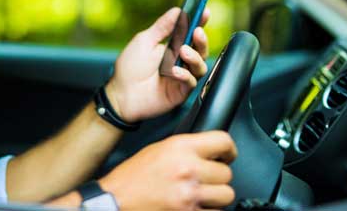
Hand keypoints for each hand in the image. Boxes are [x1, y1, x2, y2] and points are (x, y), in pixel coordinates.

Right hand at [100, 131, 236, 209]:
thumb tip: (209, 152)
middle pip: (227, 173)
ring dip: (216, 197)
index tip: (227, 155)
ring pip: (226, 195)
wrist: (118, 200)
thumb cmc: (134, 177)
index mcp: (181, 147)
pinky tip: (193, 205)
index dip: (229, 150)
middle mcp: (188, 169)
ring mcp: (190, 194)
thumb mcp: (160, 149)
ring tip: (200, 194)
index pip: (223, 141)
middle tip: (204, 179)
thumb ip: (187, 149)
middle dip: (217, 177)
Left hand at [106, 7, 209, 122]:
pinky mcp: (180, 92)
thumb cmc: (130, 67)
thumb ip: (162, 27)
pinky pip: (191, 83)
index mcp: (173, 47)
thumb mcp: (145, 41)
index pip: (191, 33)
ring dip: (195, 57)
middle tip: (197, 32)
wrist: (120, 94)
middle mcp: (180, 61)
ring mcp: (181, 77)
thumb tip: (177, 10)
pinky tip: (175, 71)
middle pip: (201, 50)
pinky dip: (185, 75)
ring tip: (183, 51)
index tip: (205, 11)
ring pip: (200, 66)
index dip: (200, 22)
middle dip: (202, 40)